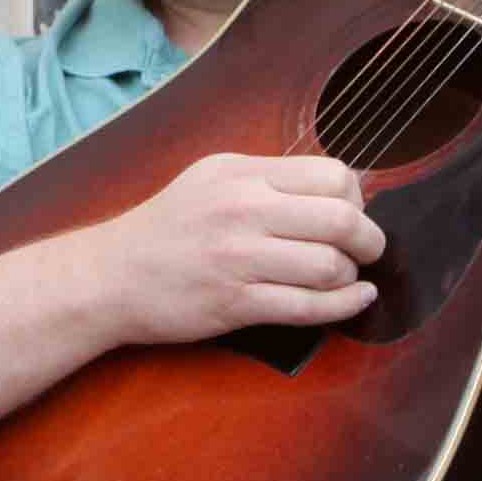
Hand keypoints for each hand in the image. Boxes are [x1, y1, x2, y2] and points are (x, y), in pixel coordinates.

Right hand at [64, 151, 383, 350]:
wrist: (111, 275)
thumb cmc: (167, 228)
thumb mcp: (211, 179)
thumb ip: (268, 181)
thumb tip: (340, 192)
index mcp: (241, 173)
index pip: (332, 175)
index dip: (355, 198)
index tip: (348, 214)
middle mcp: (242, 209)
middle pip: (342, 219)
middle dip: (370, 239)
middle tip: (367, 250)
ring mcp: (238, 258)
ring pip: (330, 265)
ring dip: (351, 276)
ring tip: (344, 277)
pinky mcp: (235, 302)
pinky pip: (309, 306)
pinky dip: (345, 306)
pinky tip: (356, 300)